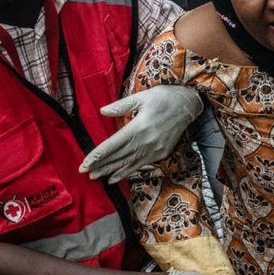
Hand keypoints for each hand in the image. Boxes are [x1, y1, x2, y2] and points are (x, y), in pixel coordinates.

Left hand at [79, 85, 203, 182]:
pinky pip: (140, 165)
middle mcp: (145, 141)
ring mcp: (154, 149)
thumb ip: (121, 106)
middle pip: (118, 156)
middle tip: (85, 172)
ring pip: (128, 163)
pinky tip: (115, 178)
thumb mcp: (141, 97)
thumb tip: (102, 111)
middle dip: (101, 165)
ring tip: (96, 177)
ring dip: (111, 171)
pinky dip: (127, 172)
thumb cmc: (163, 97)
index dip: (97, 155)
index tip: (85, 163)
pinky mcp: (161, 153)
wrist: (188, 104)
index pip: (113, 145)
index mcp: (138, 127)